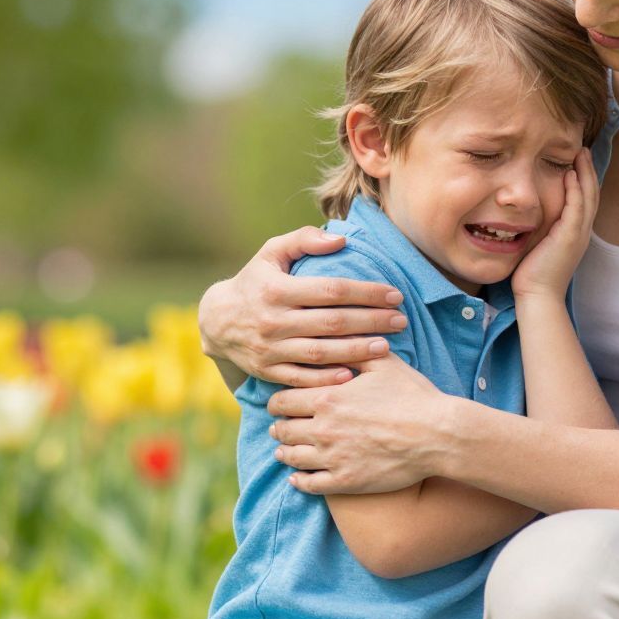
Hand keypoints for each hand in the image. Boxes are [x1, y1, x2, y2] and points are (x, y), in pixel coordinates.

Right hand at [197, 227, 409, 387]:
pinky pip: (302, 378)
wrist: (216, 321)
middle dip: (371, 321)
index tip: (395, 294)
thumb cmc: (255, 281)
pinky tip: (353, 374)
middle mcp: (273, 320)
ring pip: (321, 353)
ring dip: (356, 350)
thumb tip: (341, 239)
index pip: (331, 290)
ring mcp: (270, 349)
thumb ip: (304, 240)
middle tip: (401, 321)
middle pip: (332, 322)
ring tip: (386, 346)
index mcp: (277, 289)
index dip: (366, 292)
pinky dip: (327, 378)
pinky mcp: (268, 371)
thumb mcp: (271, 252)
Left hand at [267, 353, 452, 493]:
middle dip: (279, 426)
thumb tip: (339, 335)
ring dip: (285, 452)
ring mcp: (333, 458)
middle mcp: (323, 429)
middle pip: (283, 430)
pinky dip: (299, 481)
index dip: (277, 401)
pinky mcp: (346, 482)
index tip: (279, 402)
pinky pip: (310, 485)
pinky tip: (297, 477)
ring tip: (284, 449)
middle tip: (278, 425)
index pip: (283, 401)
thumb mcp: (383, 363)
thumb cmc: (413, 395)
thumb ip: (355, 349)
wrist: (437, 434)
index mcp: (328, 398)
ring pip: (292, 458)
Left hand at [511, 148, 597, 301]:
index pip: (584, 200)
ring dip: (585, 174)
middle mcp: (581, 232)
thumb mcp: (539, 245)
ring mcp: (578, 234)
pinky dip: (576, 190)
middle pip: (591, 194)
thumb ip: (540, 228)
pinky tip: (571, 174)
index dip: (583, 180)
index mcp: (575, 233)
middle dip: (588, 171)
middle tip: (584, 150)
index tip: (577, 161)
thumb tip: (528, 215)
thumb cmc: (533, 275)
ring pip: (588, 197)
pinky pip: (576, 208)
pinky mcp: (570, 237)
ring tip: (581, 154)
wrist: (538, 296)